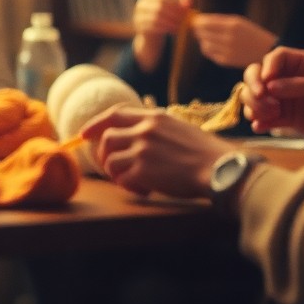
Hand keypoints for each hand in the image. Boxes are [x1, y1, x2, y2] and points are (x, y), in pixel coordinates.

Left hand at [79, 105, 234, 198]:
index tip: (84, 134)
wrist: (219, 169)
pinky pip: (122, 179)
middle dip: (105, 155)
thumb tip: (136, 135)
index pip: (114, 113)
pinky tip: (145, 190)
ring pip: (110, 160)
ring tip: (133, 180)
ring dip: (116, 173)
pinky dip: (129, 186)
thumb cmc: (204, 153)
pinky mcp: (143, 171)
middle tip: (114, 167)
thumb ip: (155, 128)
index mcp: (154, 117)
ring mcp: (142, 150)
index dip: (96, 124)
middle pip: (107, 138)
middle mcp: (144, 130)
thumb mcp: (178, 128)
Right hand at [131, 0, 191, 69]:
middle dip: (173, 14)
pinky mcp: (139, 25)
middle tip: (184, 20)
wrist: (152, 33)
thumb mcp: (173, 10)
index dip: (175, 3)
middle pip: (159, 6)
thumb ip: (181, 4)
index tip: (185, 11)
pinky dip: (165, 29)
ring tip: (180, 26)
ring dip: (170, 23)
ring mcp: (138, 14)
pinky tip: (173, 31)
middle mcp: (142, 3)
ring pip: (156, 17)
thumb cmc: (165, 17)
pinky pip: (153, 26)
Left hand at [191, 13, 275, 67]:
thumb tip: (197, 20)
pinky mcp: (226, 61)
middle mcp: (229, 38)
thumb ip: (218, 21)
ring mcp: (227, 51)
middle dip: (198, 30)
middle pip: (201, 33)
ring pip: (204, 44)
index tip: (196, 21)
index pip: (204, 22)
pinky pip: (210, 53)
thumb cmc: (251, 34)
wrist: (266, 51)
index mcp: (232, 25)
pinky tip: (216, 46)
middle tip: (200, 29)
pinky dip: (209, 49)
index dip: (197, 21)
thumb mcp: (239, 22)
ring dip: (204, 40)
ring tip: (210, 38)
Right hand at [242, 47, 303, 150]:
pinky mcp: (288, 118)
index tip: (266, 82)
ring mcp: (287, 98)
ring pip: (258, 97)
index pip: (276, 58)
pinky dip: (260, 122)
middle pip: (259, 76)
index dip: (267, 67)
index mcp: (302, 63)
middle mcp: (290, 78)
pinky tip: (260, 127)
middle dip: (254, 86)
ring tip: (266, 116)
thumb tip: (270, 86)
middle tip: (262, 99)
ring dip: (255, 105)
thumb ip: (299, 86)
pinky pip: (266, 118)